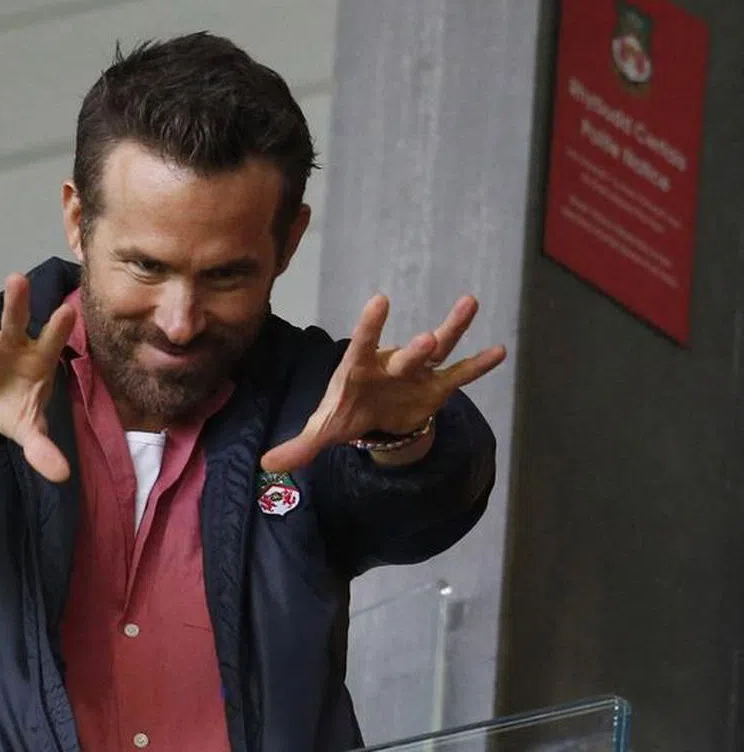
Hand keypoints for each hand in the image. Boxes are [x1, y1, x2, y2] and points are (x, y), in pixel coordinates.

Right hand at [0, 273, 75, 482]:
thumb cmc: (17, 404)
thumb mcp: (29, 429)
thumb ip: (43, 449)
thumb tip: (62, 476)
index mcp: (37, 358)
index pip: (51, 341)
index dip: (57, 327)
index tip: (67, 309)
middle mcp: (11, 344)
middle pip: (14, 320)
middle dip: (15, 302)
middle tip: (17, 279)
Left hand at [260, 294, 504, 471]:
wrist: (373, 417)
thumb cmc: (346, 412)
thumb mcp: (324, 430)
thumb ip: (300, 446)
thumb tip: (267, 464)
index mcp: (360, 369)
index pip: (363, 345)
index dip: (370, 326)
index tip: (379, 301)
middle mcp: (390, 364)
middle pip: (405, 356)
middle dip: (415, 350)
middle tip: (426, 341)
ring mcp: (417, 372)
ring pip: (438, 350)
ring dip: (452, 330)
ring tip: (469, 303)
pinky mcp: (437, 387)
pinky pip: (460, 374)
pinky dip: (478, 365)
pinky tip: (499, 352)